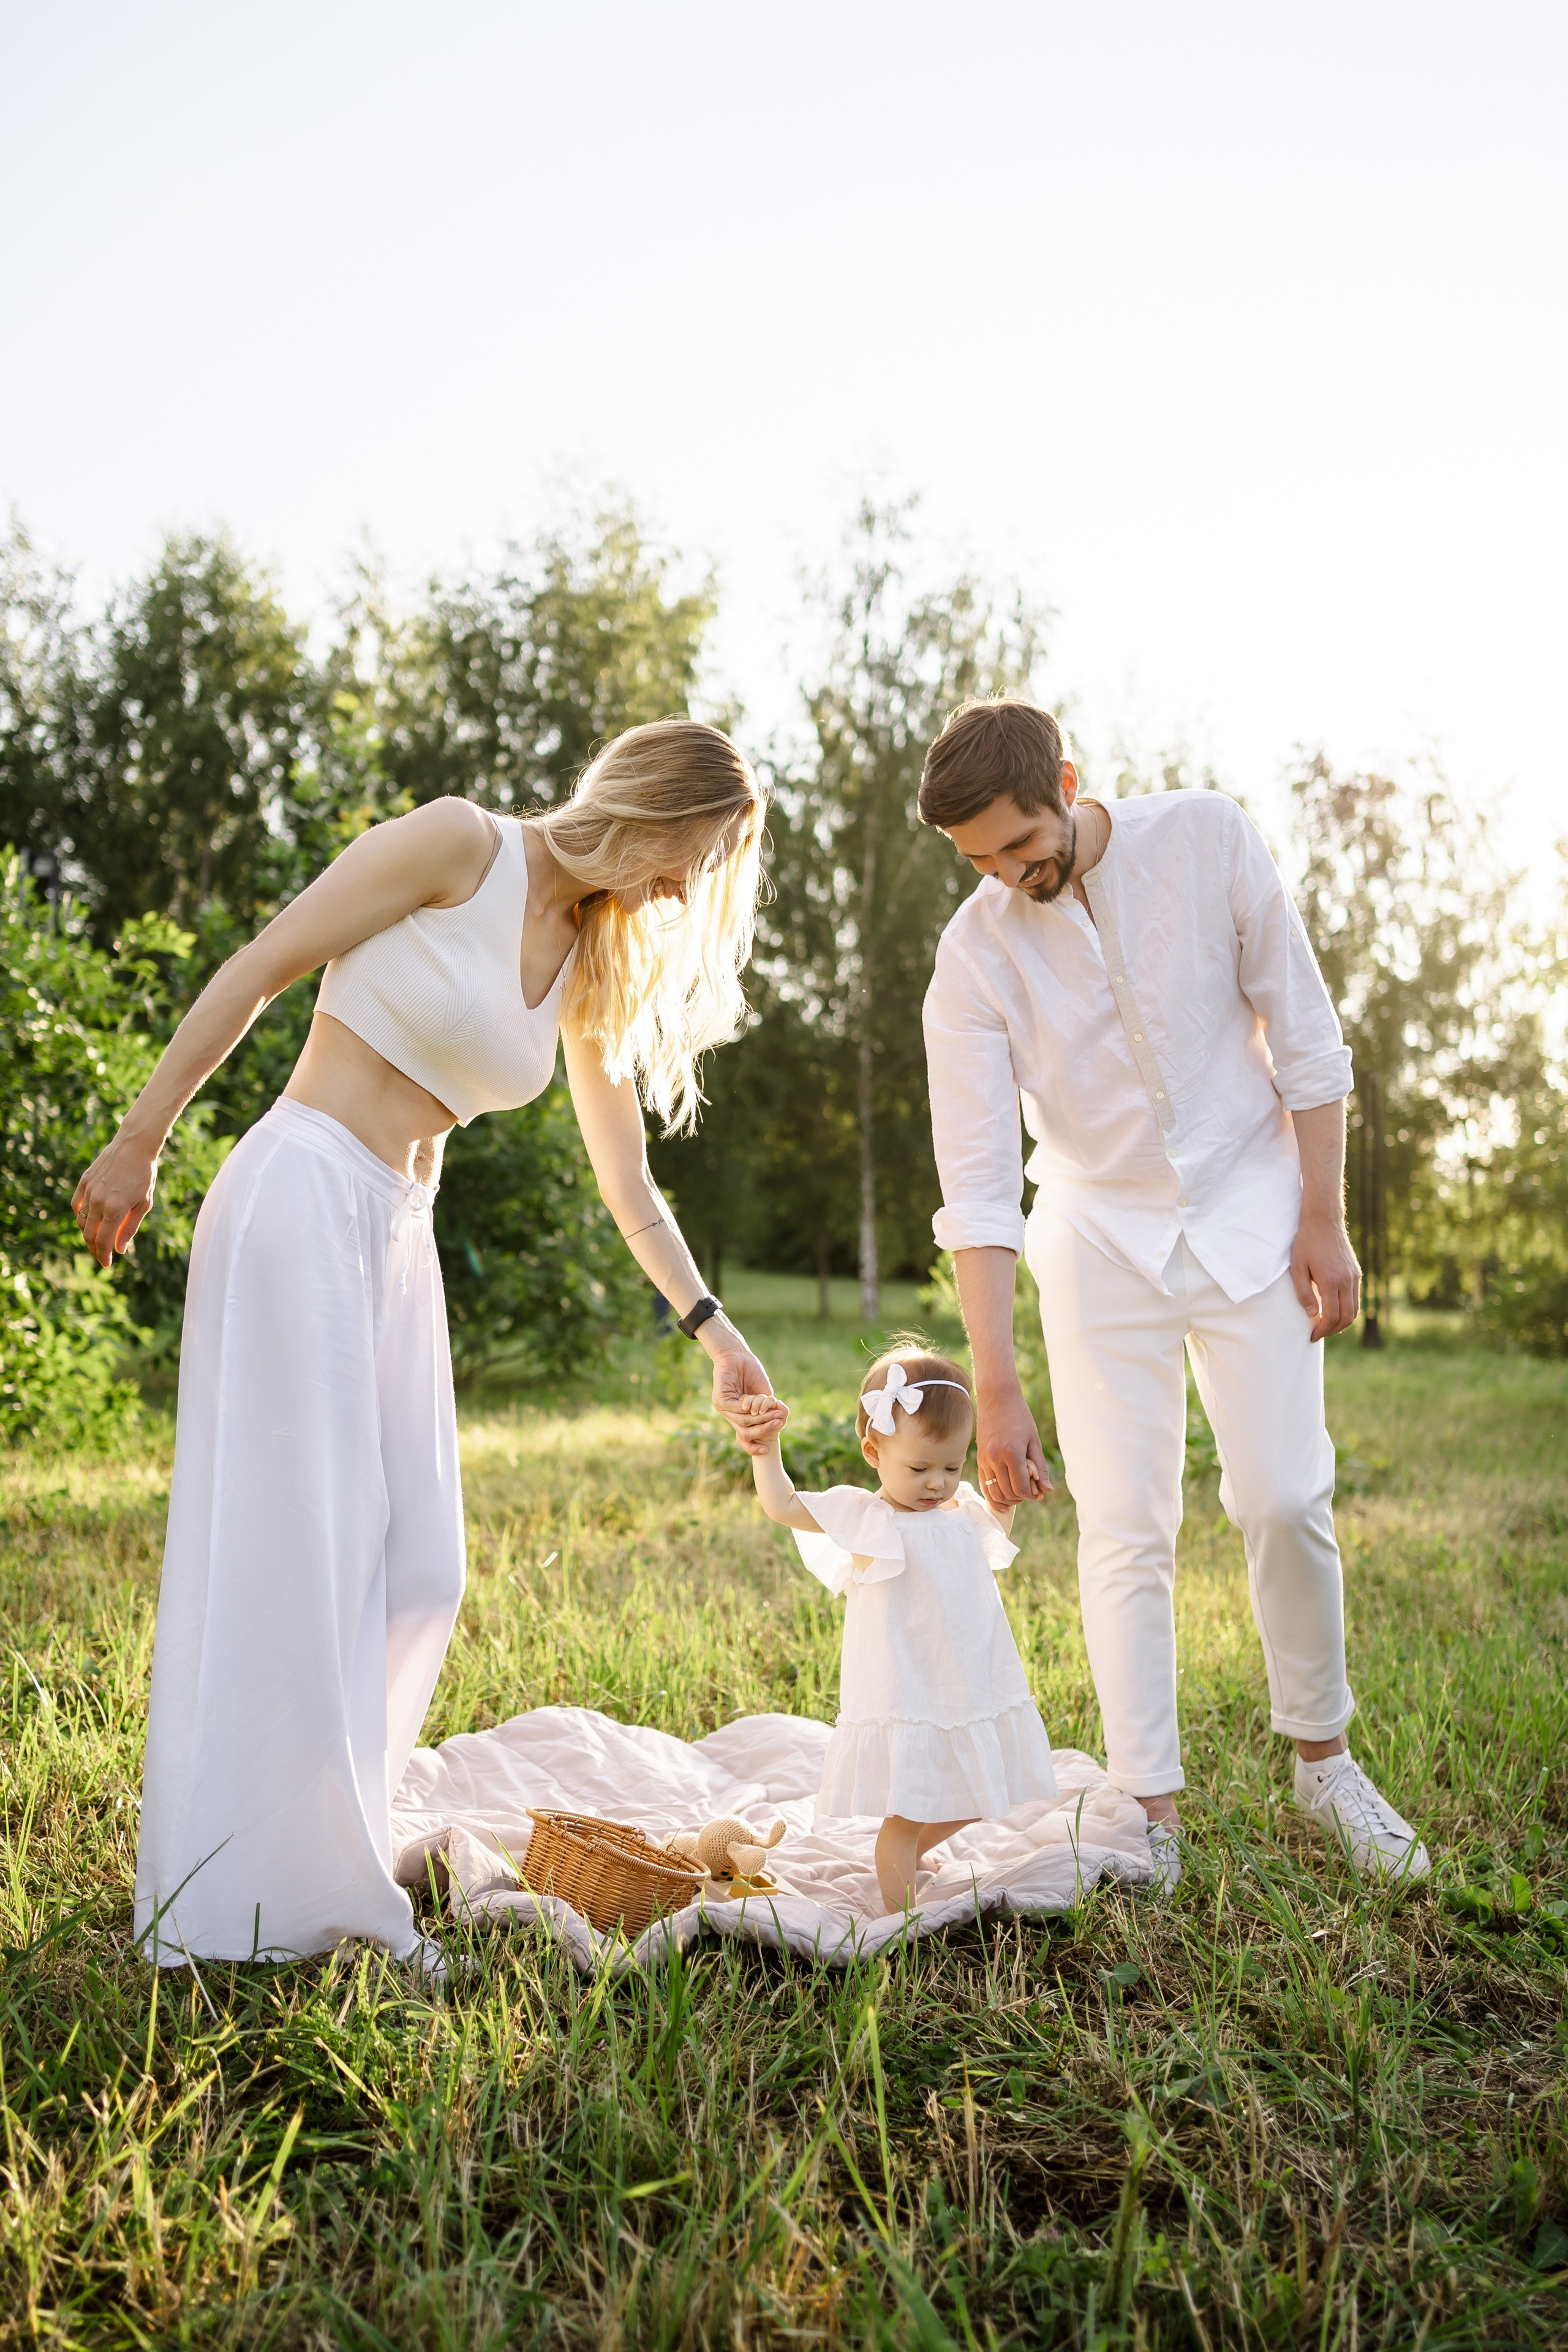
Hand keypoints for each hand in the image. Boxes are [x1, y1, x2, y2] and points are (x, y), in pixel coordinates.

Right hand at [72, 1131, 159, 1267]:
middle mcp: (99, 1201)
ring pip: (81, 1221)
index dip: (103, 1256)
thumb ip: (130, 1228)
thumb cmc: (144, 1175)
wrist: (134, 1146)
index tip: (106, 1264)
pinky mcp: (84, 1181)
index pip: (103, 1241)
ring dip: (87, 1234)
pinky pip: (76, 1205)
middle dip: (95, 1249)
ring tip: (97, 1240)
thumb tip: (119, 1249)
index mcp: (116, 1209)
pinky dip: (79, 1216)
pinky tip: (88, 1222)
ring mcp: (89, 1190)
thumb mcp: (144, 1204)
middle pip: (89, 1235)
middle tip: (101, 1256)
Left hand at [709, 1345, 778, 1455]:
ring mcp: (722, 1408)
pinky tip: (758, 1402)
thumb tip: (777, 1424)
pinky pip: (738, 1410)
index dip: (753, 1447)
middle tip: (779, 1425)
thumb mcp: (763, 1395)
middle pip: (745, 1432)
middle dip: (764, 1430)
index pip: (743, 1439)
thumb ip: (766, 1410)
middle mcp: (728, 1414)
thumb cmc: (751, 1371)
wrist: (737, 1354)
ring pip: (744, 1422)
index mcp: (738, 1416)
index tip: (766, 1450)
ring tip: (774, 1414)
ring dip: (761, 1419)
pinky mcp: (719, 1400)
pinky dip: (751, 1407)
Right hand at [975, 1388, 1052, 1507]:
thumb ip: (1040, 1468)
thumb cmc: (1020, 1417)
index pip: (1020, 1488)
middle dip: (1020, 1498)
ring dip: (1006, 1499)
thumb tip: (1047, 1490)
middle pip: (1007, 1493)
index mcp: (1012, 1453)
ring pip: (993, 1492)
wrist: (997, 1398)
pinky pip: (984, 1484)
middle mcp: (995, 1458)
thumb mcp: (1034, 1441)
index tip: (1038, 1492)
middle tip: (1030, 1492)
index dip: (1031, 1495)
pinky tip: (1003, 1498)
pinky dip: (993, 1494)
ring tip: (1018, 1496)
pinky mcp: (979, 1459)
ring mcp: (984, 1459)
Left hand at [1290, 1210, 1360, 1340]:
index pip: (1331, 1316)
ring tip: (1327, 1325)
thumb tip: (1313, 1315)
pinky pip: (1355, 1298)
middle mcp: (1346, 1281)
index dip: (1322, 1330)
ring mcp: (1354, 1276)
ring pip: (1354, 1309)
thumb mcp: (1298, 1267)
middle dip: (1333, 1330)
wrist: (1324, 1220)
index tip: (1312, 1335)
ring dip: (1342, 1322)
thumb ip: (1304, 1293)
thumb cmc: (1306, 1243)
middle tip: (1319, 1334)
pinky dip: (1347, 1309)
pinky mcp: (1356, 1272)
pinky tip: (1334, 1310)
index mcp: (1330, 1281)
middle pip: (1346, 1317)